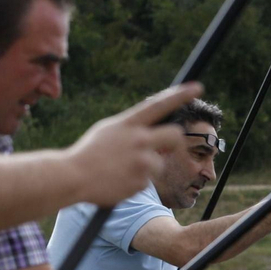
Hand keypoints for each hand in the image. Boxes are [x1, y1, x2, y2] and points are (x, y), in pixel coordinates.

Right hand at [69, 85, 200, 205]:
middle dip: (173, 141)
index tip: (198, 87)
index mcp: (128, 124)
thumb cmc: (89, 153)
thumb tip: (156, 134)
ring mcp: (142, 162)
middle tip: (163, 147)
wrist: (73, 176)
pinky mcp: (142, 182)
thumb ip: (132, 129)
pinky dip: (135, 182)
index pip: (159, 105)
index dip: (180, 95)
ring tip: (123, 170)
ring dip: (147, 167)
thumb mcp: (109, 130)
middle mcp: (139, 140)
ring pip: (160, 163)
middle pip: (174, 136)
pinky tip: (118, 181)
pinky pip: (147, 181)